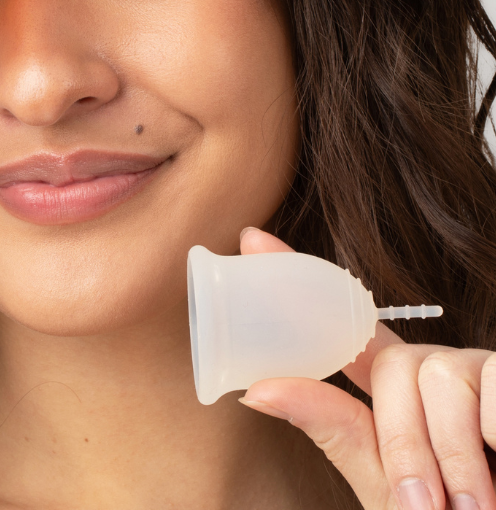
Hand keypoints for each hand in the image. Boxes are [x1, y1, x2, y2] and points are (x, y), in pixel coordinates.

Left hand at [237, 227, 495, 509]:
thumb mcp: (390, 484)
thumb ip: (335, 430)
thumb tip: (255, 390)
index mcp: (402, 389)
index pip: (345, 328)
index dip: (301, 279)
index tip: (251, 239)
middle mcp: (439, 366)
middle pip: (390, 364)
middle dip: (403, 443)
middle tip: (424, 506)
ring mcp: (480, 366)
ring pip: (436, 376)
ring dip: (452, 457)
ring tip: (472, 507)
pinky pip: (491, 389)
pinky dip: (491, 439)